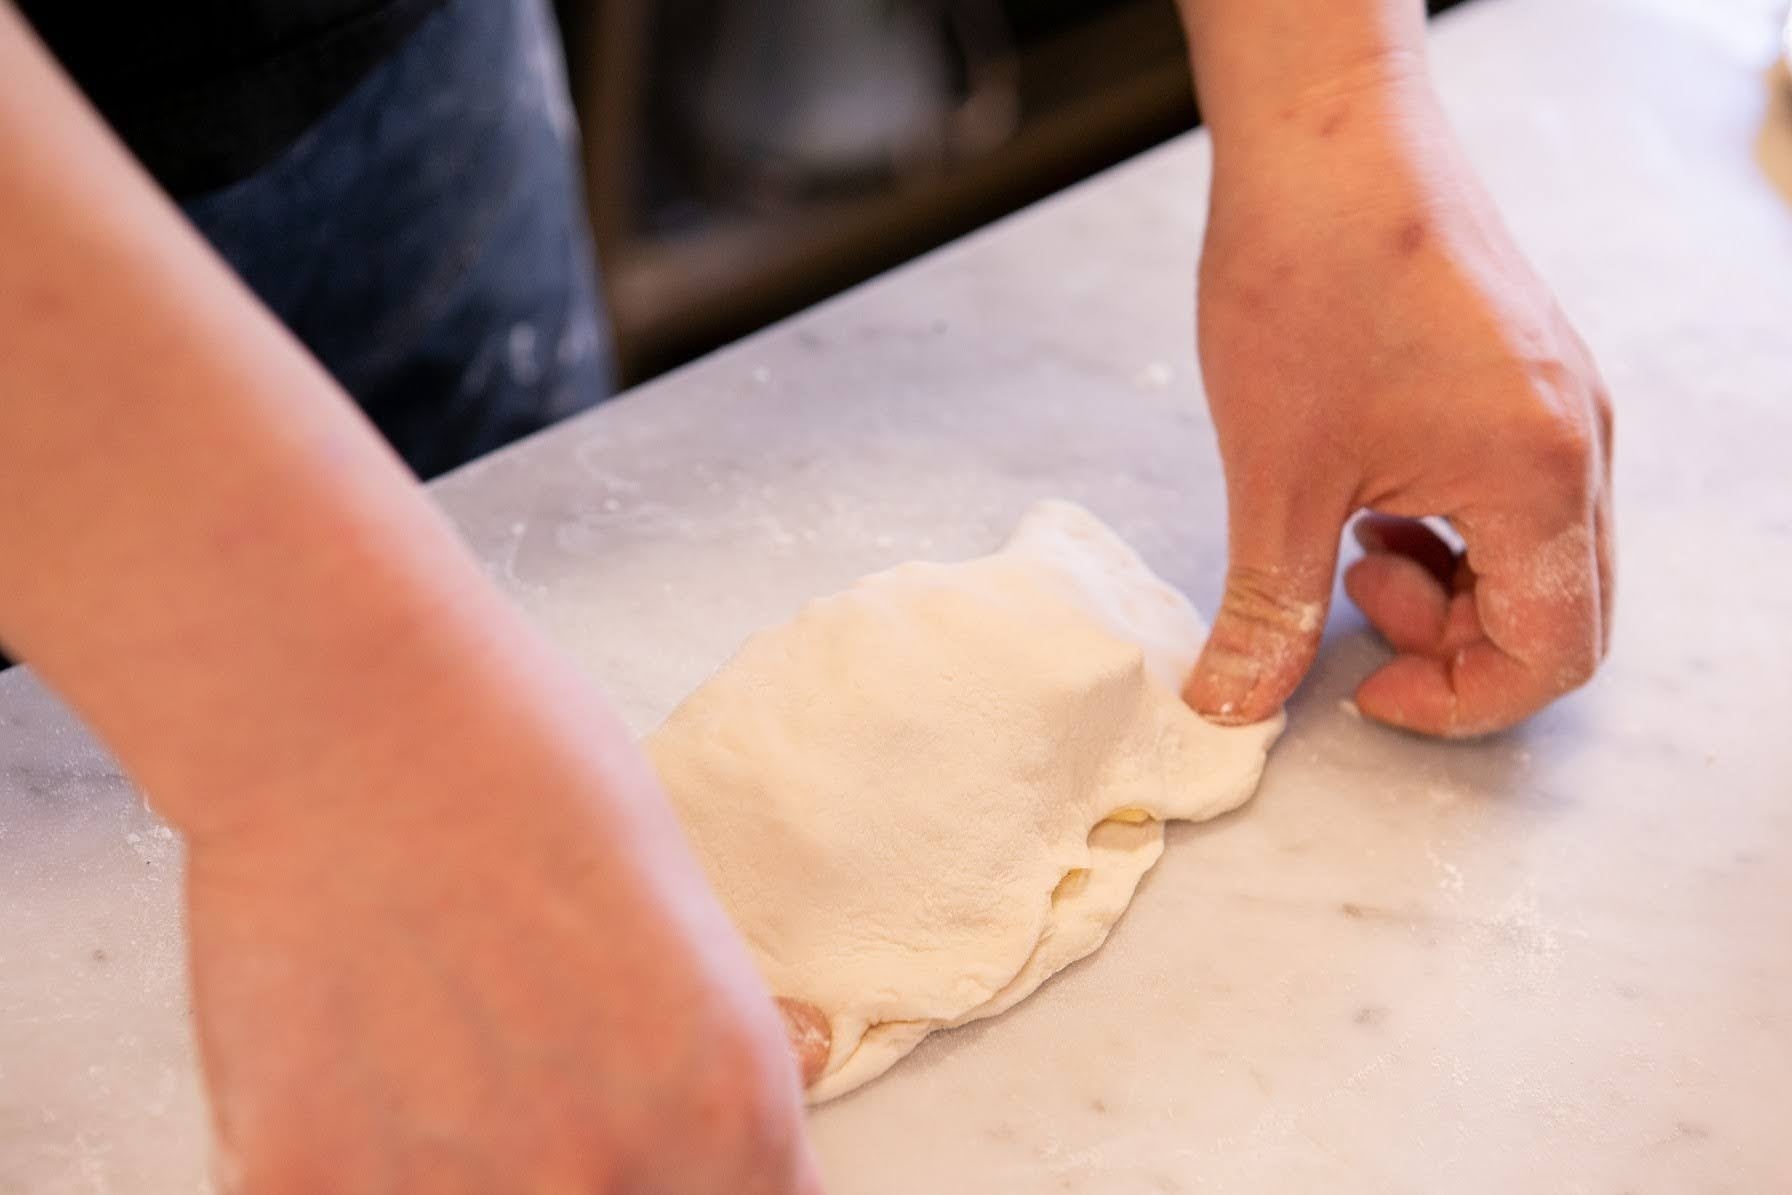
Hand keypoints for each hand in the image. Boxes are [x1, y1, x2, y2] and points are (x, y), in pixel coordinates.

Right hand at [181, 651, 824, 1194]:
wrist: (354, 714)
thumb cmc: (529, 769)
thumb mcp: (686, 916)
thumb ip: (706, 1053)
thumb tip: (745, 1109)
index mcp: (725, 1105)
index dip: (706, 1173)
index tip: (675, 1150)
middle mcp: (605, 1170)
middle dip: (591, 1164)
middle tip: (539, 1087)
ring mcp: (451, 1194)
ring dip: (464, 1169)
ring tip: (435, 1066)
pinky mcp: (305, 1183)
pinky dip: (350, 1159)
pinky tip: (348, 1072)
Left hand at [1182, 67, 1612, 737]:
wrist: (1321, 139)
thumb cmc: (1309, 280)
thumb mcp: (1276, 475)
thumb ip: (1269, 607)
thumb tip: (1236, 704)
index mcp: (1540, 478)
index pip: (1554, 655)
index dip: (1459, 702)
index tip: (1366, 692)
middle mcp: (1579, 444)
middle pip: (1560, 612)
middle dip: (1452, 642)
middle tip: (1348, 601)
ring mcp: (1562, 404)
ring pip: (1537, 554)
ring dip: (1448, 583)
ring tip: (1349, 543)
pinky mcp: (1528, 376)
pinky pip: (1517, 493)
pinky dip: (1451, 527)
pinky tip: (1370, 499)